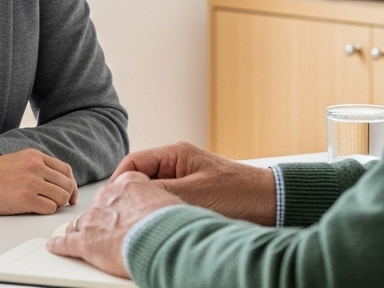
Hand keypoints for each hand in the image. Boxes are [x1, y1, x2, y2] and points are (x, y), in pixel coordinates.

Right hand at [0, 148, 79, 214]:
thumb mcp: (15, 163)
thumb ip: (35, 168)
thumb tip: (56, 184)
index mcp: (34, 155)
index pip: (65, 170)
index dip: (70, 185)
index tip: (69, 195)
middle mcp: (36, 165)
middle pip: (67, 185)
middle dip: (65, 197)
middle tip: (58, 205)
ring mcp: (32, 181)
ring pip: (62, 197)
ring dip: (55, 205)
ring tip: (41, 206)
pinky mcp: (26, 198)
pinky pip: (50, 208)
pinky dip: (45, 211)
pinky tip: (32, 210)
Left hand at [46, 171, 182, 277]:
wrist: (162, 239)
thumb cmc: (170, 223)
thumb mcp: (169, 201)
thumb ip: (157, 202)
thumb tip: (162, 211)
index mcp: (129, 183)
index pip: (116, 191)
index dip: (117, 204)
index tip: (118, 210)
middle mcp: (108, 197)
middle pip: (97, 207)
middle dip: (99, 218)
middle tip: (105, 229)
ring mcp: (94, 219)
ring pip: (80, 223)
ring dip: (79, 230)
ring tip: (77, 236)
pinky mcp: (85, 241)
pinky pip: (65, 243)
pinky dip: (59, 246)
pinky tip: (54, 247)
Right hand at [115, 141, 275, 224]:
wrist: (273, 206)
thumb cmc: (241, 193)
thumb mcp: (195, 193)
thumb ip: (161, 193)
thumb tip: (130, 197)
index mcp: (176, 154)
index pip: (133, 163)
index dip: (118, 182)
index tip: (110, 203)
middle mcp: (178, 166)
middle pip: (139, 180)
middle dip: (129, 198)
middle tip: (119, 217)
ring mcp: (185, 182)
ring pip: (152, 195)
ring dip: (145, 209)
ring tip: (138, 224)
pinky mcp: (193, 199)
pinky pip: (166, 206)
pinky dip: (159, 217)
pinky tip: (158, 229)